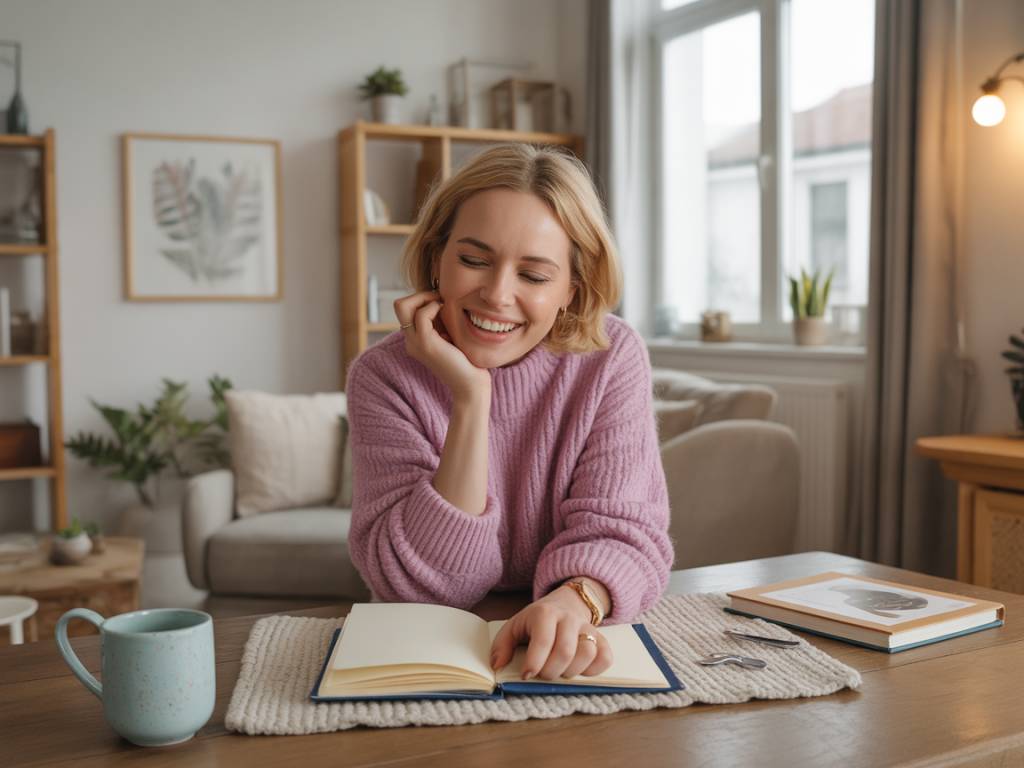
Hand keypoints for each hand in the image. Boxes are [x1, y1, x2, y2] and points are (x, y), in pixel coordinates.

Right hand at [394, 290, 490, 400]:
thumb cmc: (466, 360)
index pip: (406, 309)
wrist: (470, 384)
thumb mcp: (451, 335)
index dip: (422, 300)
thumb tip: (440, 299)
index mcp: (415, 339)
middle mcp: (410, 341)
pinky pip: (421, 315)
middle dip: (420, 295)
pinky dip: (433, 306)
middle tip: (440, 300)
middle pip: (399, 305)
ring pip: (403, 306)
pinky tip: (446, 313)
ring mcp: (415, 342)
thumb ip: (442, 322)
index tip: (442, 303)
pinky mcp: (425, 344)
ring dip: (426, 298)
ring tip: (443, 306)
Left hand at [490, 586, 613, 680]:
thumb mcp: (514, 626)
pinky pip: (605, 657)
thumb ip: (502, 645)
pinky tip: (579, 670)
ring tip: (560, 671)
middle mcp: (568, 618)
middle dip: (551, 671)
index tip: (526, 674)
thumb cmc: (536, 621)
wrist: (565, 604)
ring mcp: (587, 628)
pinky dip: (594, 670)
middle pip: (565, 651)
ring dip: (572, 671)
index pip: (543, 640)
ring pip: (588, 653)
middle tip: (542, 674)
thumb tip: (497, 665)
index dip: (534, 662)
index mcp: (544, 613)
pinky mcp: (601, 638)